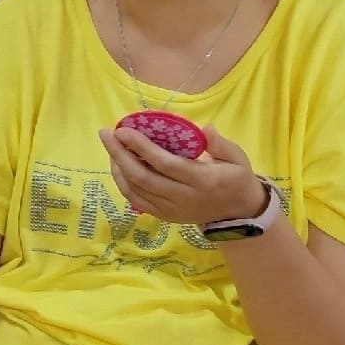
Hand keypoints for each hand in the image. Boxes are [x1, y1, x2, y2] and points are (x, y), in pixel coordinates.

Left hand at [98, 124, 270, 228]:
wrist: (238, 212)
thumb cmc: (236, 178)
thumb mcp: (237, 158)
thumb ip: (221, 144)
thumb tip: (205, 128)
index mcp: (202, 180)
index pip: (165, 163)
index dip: (141, 147)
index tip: (123, 130)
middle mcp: (183, 197)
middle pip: (143, 177)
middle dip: (119, 154)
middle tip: (106, 133)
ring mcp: (171, 210)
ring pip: (135, 190)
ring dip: (117, 167)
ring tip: (110, 146)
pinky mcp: (164, 216)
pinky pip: (136, 200)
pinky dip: (122, 183)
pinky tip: (117, 166)